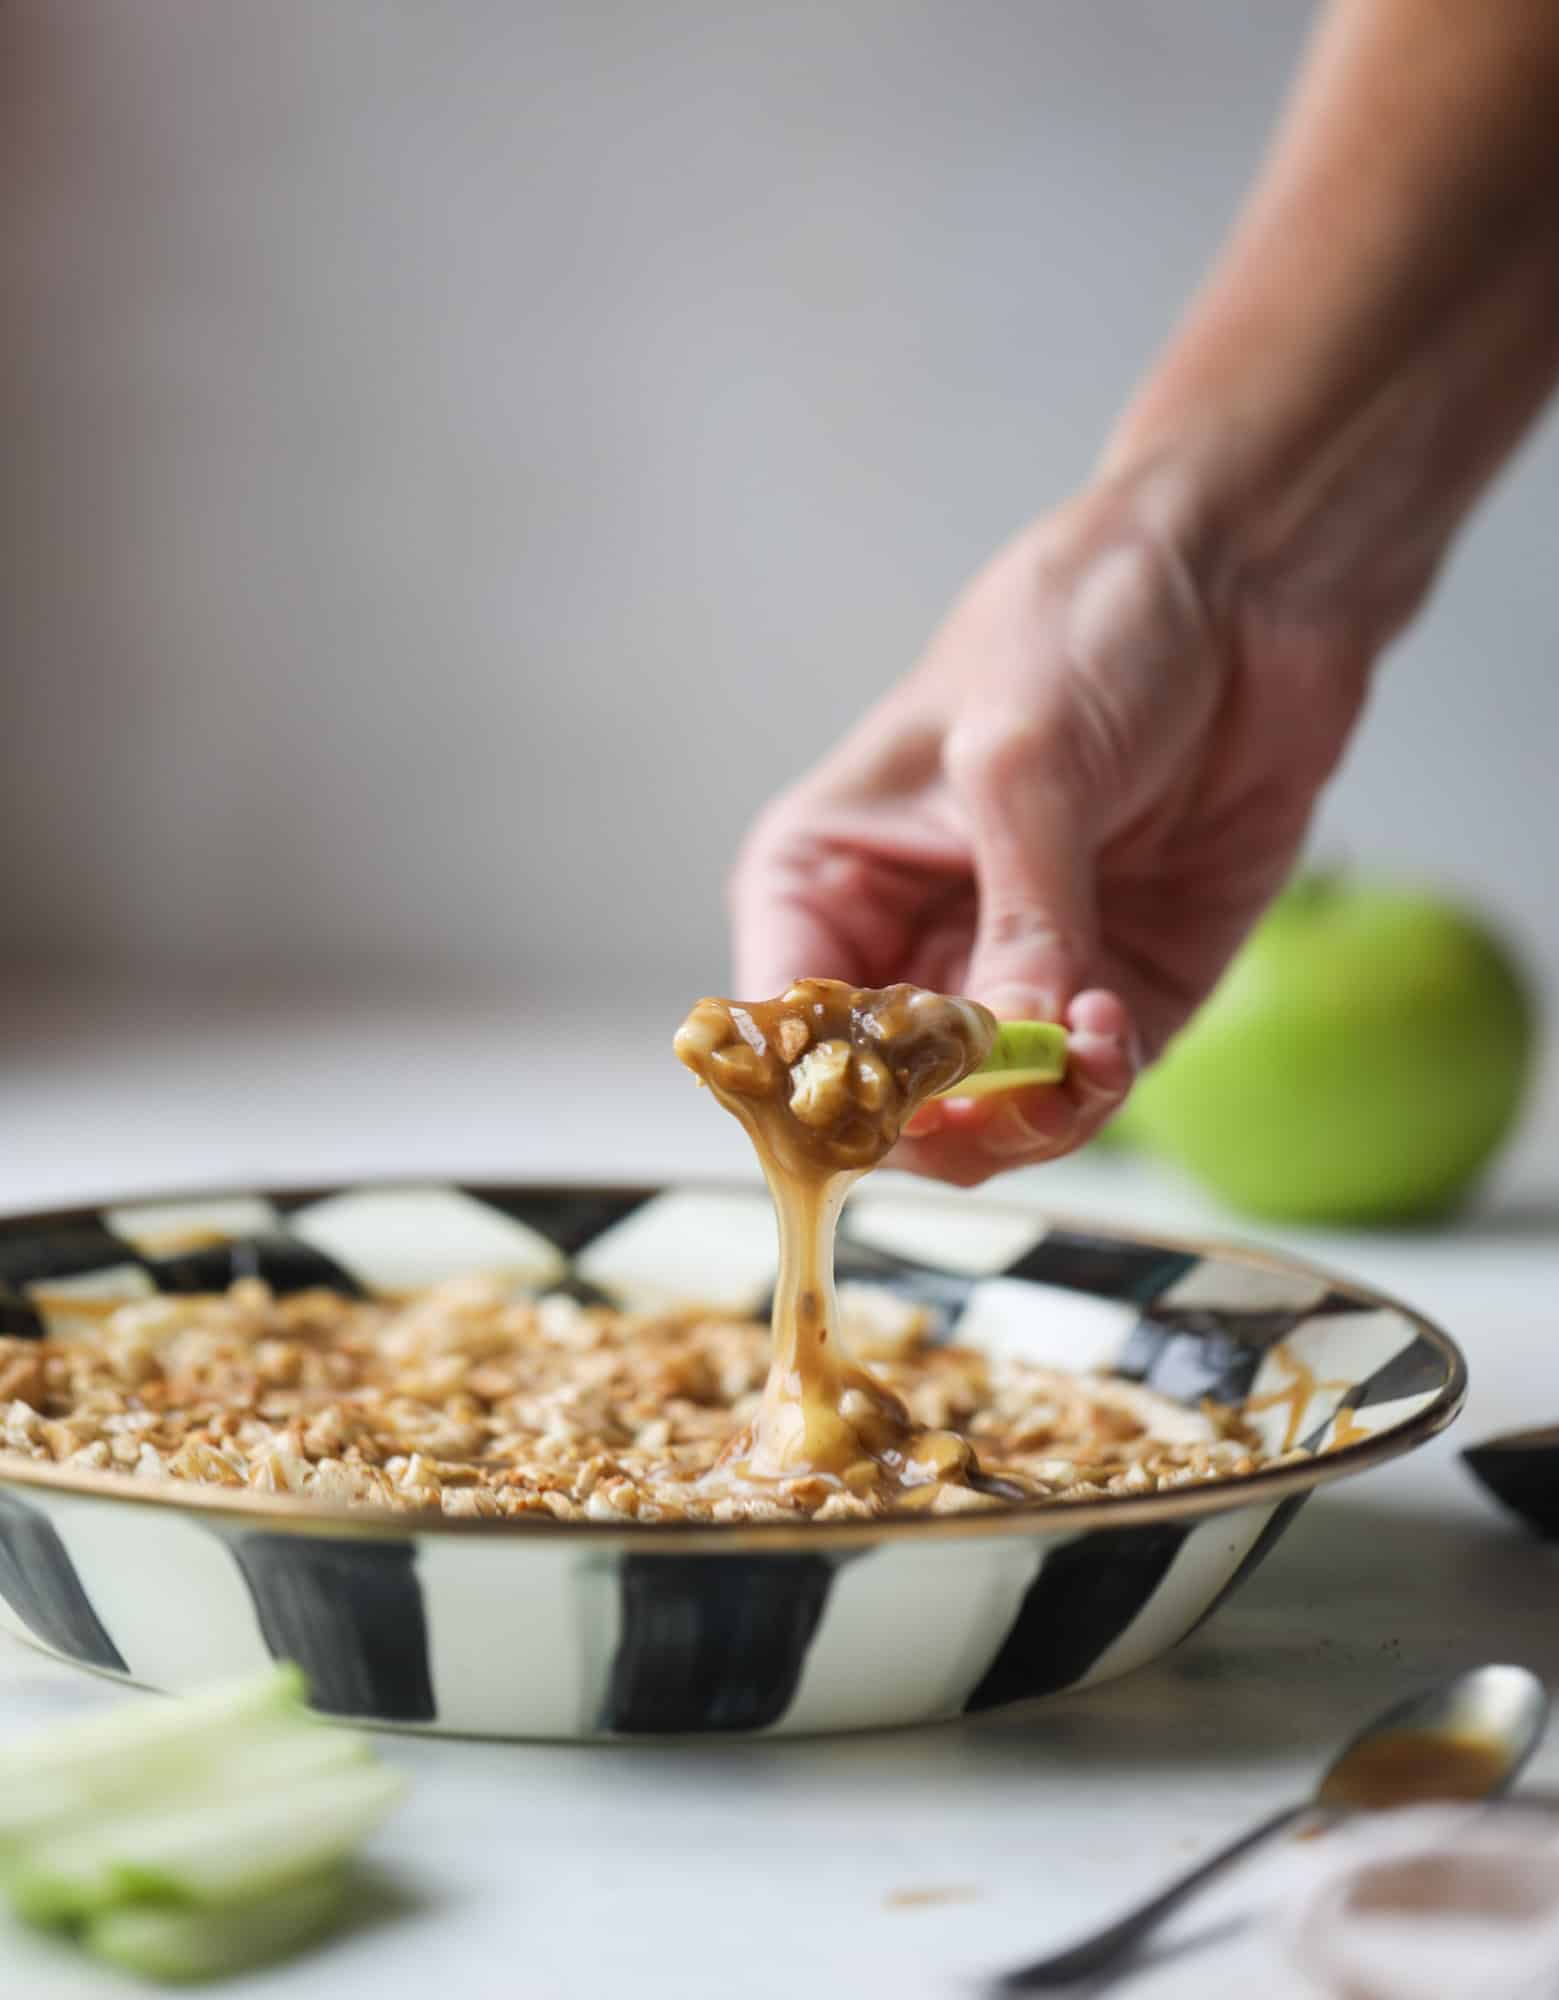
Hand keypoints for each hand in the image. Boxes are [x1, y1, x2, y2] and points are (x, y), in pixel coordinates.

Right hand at [730, 470, 1371, 1183]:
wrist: (1241, 583)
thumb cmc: (1083, 625)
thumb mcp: (1023, 759)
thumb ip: (1020, 918)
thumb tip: (1014, 1047)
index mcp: (826, 877)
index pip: (788, 1026)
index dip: (822, 1083)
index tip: (892, 1094)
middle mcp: (905, 943)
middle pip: (882, 1098)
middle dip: (941, 1115)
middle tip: (1003, 1088)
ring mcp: (1011, 976)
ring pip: (982, 1124)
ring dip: (1029, 1113)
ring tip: (1084, 1042)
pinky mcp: (1115, 994)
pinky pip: (1082, 1093)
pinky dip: (1094, 1087)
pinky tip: (1109, 1030)